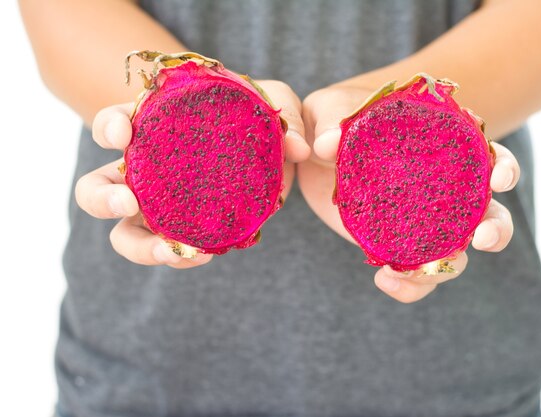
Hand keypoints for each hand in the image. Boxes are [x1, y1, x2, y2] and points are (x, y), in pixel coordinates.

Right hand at [75, 80, 308, 266]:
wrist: (273, 151)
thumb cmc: (259, 117)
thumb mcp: (275, 103)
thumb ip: (285, 114)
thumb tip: (297, 148)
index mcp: (153, 129)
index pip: (113, 124)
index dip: (109, 127)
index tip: (125, 134)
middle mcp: (144, 171)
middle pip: (95, 189)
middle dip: (102, 199)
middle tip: (129, 203)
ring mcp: (160, 207)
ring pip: (123, 234)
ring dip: (139, 246)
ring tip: (172, 249)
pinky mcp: (183, 232)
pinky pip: (169, 250)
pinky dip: (181, 255)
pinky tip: (204, 253)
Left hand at [299, 84, 519, 302]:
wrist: (311, 156)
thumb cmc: (332, 120)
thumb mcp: (327, 111)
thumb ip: (329, 122)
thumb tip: (327, 144)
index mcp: (442, 145)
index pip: (486, 154)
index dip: (503, 167)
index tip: (499, 180)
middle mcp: (444, 187)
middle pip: (487, 212)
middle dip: (496, 228)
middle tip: (483, 239)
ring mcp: (424, 221)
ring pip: (457, 251)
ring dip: (449, 267)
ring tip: (414, 271)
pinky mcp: (400, 244)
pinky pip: (417, 273)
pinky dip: (410, 285)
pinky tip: (385, 279)